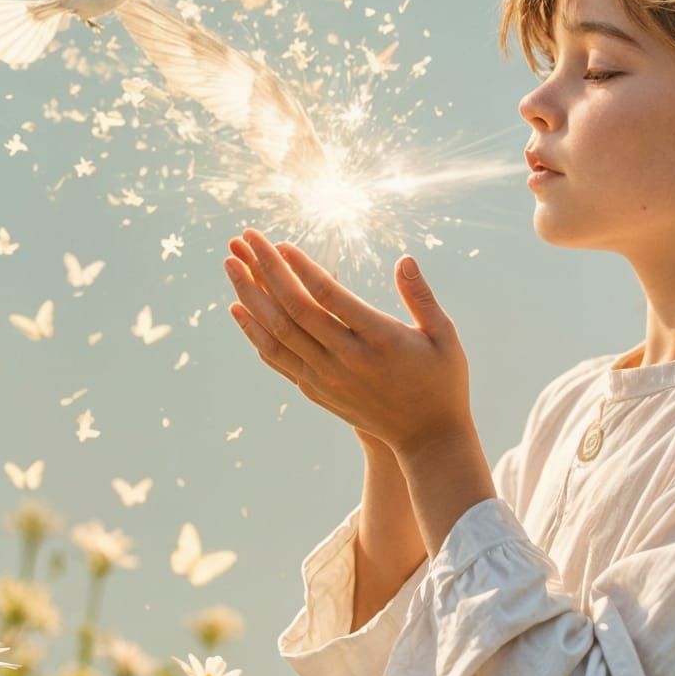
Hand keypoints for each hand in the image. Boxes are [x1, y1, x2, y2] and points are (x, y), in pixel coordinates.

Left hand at [223, 230, 473, 456]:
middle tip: (244, 237)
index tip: (280, 243)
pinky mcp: (314, 390)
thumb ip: (421, 296)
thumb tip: (403, 259)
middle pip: (294, 309)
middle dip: (264, 269)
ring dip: (249, 295)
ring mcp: (326, 378)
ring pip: (276, 332)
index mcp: (380, 340)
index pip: (330, 296)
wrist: (426, 438)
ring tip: (230, 264)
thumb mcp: (444, 336)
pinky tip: (239, 307)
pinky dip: (254, 330)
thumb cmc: (442, 380)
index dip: (302, 267)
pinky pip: (276, 357)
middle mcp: (346, 359)